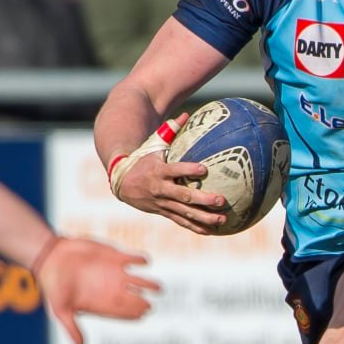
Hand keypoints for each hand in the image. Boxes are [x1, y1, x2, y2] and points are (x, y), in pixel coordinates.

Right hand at [32, 237, 160, 343]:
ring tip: (157, 288)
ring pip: (140, 280)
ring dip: (150, 284)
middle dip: (143, 302)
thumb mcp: (60, 310)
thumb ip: (72, 329)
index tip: (142, 314)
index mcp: (102, 304)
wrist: (50, 257)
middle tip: (149, 304)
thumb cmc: (54, 286)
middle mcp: (112, 290)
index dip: (134, 314)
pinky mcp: (114, 256)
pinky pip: (133, 260)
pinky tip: (144, 262)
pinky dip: (140, 260)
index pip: (124, 313)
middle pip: (135, 299)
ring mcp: (115, 273)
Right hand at [109, 114, 227, 233]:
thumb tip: (187, 113)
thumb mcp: (153, 144)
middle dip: (203, 199)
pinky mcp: (163, 212)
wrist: (122, 181)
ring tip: (222, 220)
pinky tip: (211, 230)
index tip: (205, 168)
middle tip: (221, 200)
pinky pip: (181, 221)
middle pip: (184, 196)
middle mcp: (160, 189)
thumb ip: (170, 130)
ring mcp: (162, 203)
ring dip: (204, 217)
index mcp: (158, 171)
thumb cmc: (143, 159)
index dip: (189, 169)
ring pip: (185, 213)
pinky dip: (196, 227)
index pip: (175, 170)